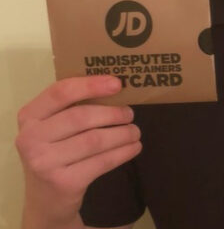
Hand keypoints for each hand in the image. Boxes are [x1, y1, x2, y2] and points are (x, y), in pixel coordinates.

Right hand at [16, 76, 141, 226]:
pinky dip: (123, 152)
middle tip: (130, 114)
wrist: (46, 199)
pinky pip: (101, 161)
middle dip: (113, 113)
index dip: (91, 85)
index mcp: (30, 116)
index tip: (118, 84)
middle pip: (81, 117)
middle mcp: (30, 139)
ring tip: (134, 131)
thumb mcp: (55, 125)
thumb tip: (117, 86)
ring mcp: (44, 163)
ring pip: (94, 140)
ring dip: (122, 133)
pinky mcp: (62, 183)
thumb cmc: (57, 149)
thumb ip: (75, 104)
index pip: (61, 92)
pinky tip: (134, 147)